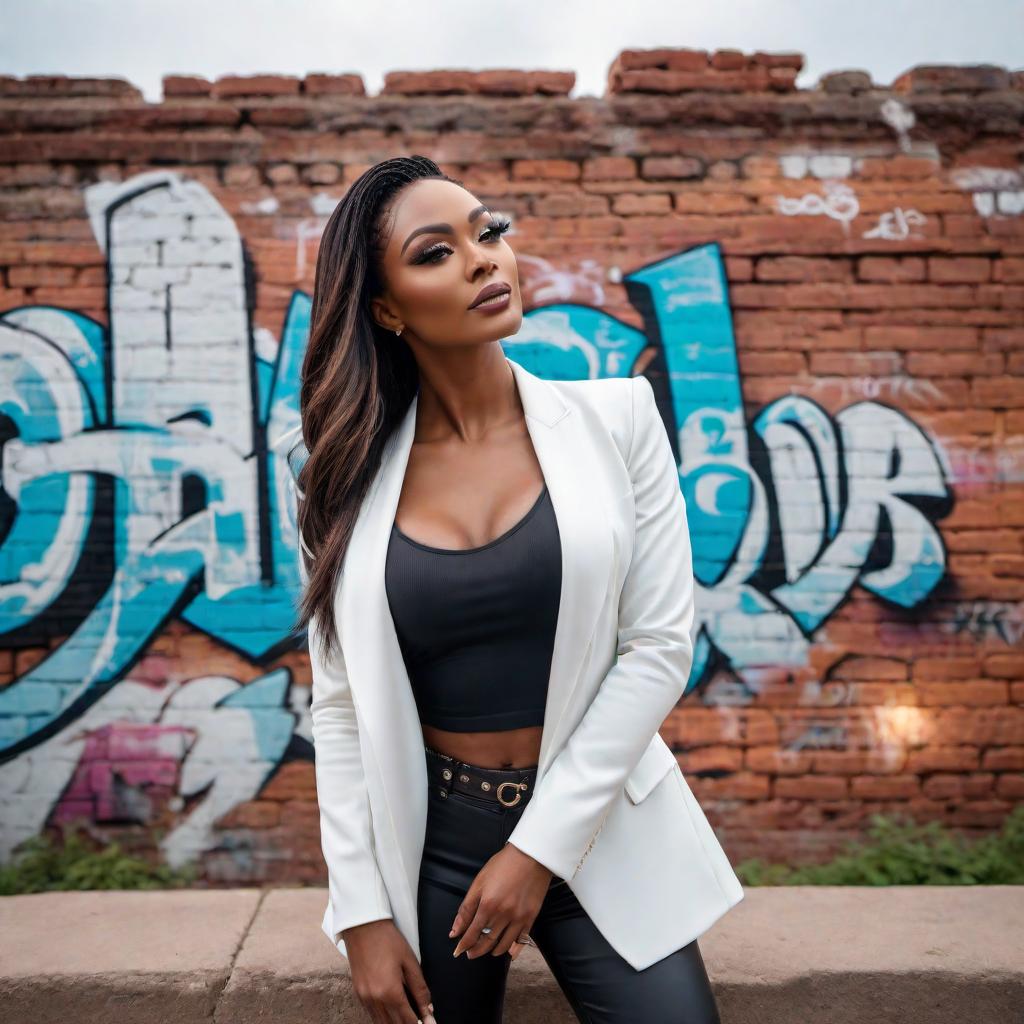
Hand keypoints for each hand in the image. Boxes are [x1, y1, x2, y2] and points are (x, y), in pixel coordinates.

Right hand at [342, 919, 435, 1023]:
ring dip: (395, 1023)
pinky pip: (372, 1015)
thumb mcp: (409, 961)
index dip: (420, 1023)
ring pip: (381, 1023)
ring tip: (408, 1019)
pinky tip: (392, 1013)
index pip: (408, 1019)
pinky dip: (383, 1018)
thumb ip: (420, 988)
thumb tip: (428, 1009)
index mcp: (390, 992)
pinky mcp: (358, 993)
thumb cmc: (388, 940)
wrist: (363, 926)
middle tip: (420, 1021)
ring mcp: (364, 998)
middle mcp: (375, 999)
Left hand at [450, 842, 552, 959]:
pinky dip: (513, 949)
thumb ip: (466, 908)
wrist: (531, 855)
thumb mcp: (479, 882)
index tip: (458, 951)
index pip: (471, 933)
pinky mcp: (531, 917)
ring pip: (503, 945)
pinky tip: (507, 951)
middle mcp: (503, 915)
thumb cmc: (503, 864)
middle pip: (486, 942)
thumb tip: (455, 930)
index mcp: (487, 905)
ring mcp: (518, 918)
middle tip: (470, 954)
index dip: (463, 944)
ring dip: (493, 951)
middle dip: (476, 951)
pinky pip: (521, 941)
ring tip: (487, 950)